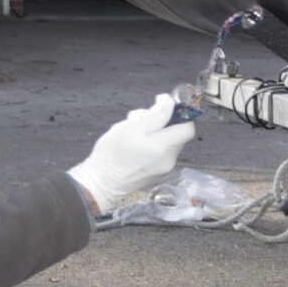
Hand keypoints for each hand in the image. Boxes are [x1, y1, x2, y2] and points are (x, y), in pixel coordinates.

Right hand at [67, 93, 196, 210]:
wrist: (100, 183)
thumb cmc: (111, 155)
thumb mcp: (130, 127)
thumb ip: (155, 115)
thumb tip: (170, 103)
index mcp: (163, 147)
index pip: (188, 128)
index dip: (180, 114)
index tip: (166, 107)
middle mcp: (168, 160)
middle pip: (175, 134)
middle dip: (161, 122)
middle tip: (139, 119)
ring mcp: (162, 169)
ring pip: (166, 142)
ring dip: (153, 133)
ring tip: (131, 132)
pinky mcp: (155, 174)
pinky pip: (160, 153)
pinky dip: (151, 145)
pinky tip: (133, 146)